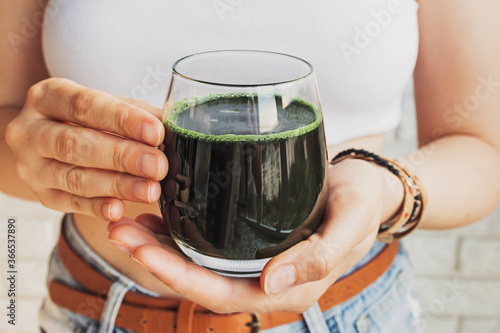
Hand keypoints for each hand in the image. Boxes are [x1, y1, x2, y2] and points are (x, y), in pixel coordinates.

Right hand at [5, 78, 167, 220]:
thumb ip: (137, 115)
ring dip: (117, 185)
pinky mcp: (42, 195)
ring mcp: (32, 166)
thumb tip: (173, 126)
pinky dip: (97, 208)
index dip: (122, 119)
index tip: (155, 132)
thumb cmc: (86, 121)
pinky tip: (119, 209)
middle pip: (76, 144)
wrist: (46, 144)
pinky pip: (70, 204)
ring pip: (75, 178)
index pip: (85, 105)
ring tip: (150, 190)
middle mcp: (31, 131)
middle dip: (122, 156)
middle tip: (157, 166)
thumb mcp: (108, 107)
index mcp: (48, 96)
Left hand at [108, 159, 402, 312]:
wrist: (368, 187)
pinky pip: (208, 244)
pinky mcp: (249, 240)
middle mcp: (265, 280)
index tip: (143, 251)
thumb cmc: (362, 202)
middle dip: (156, 259)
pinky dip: (178, 231)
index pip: (224, 295)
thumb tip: (273, 285)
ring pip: (198, 263)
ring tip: (123, 219)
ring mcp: (254, 262)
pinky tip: (155, 211)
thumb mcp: (351, 223)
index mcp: (289, 288)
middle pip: (200, 280)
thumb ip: (319, 257)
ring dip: (159, 245)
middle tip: (120, 228)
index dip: (180, 278)